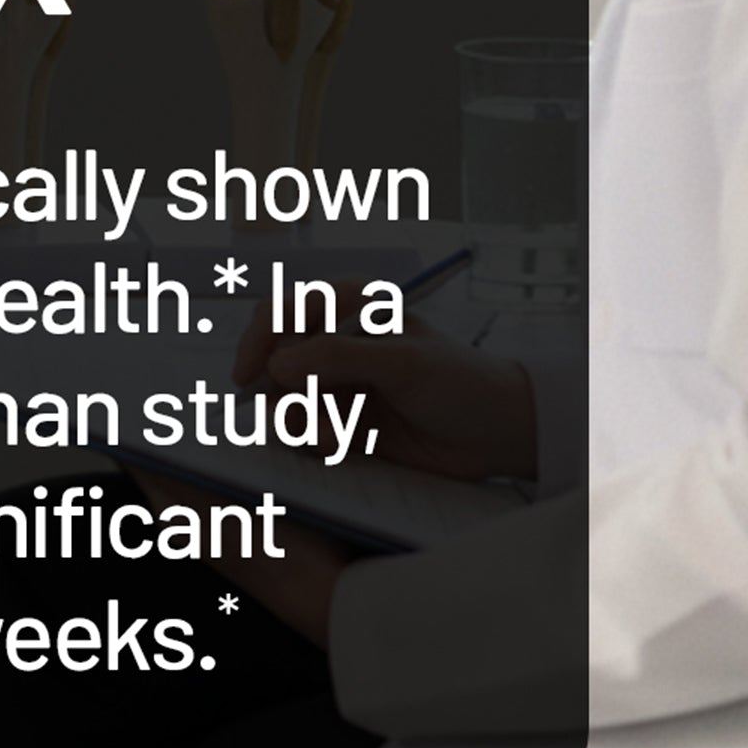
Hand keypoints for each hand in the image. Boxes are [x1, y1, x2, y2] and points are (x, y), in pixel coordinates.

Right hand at [230, 302, 536, 483]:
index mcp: (349, 305)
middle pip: (275, 358)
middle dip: (281, 390)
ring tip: (338, 436)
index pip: (283, 311)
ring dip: (301, 419)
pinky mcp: (346, 421)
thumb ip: (339, 357)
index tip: (248, 377)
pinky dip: (313, 439)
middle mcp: (337, 340)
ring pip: (286, 398)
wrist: (499, 434)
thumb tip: (279, 364)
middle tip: (303, 418)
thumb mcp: (403, 362)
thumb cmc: (461, 382)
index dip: (258, 340)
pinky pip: (306, 429)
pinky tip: (344, 443)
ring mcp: (340, 382)